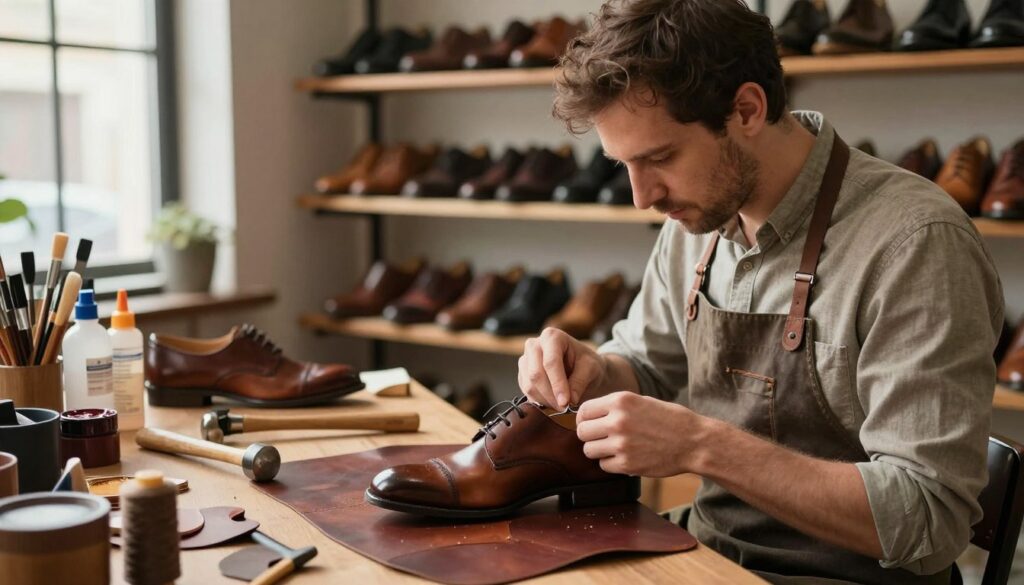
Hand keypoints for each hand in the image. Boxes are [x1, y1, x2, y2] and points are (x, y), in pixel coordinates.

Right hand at [517, 327, 608, 408]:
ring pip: (529, 385)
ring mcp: (525, 360)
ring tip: (561, 407)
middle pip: (536, 374)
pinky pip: (526, 392)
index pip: (551, 362)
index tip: (566, 402)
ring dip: (545, 401)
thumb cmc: (587, 364)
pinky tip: (553, 404)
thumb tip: (569, 400)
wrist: (581, 368)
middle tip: (564, 408)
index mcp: (552, 336)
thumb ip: (580, 381)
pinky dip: (539, 402)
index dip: (558, 384)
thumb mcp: (591, 369)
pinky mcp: (522, 374)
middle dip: (550, 395)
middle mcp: (534, 345)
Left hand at [576, 391, 702, 476]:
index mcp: (620, 401)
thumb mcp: (641, 401)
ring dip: (598, 450)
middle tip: (602, 438)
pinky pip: (603, 465)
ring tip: (614, 448)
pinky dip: (611, 463)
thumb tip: (588, 414)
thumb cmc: (669, 419)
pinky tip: (625, 457)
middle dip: (589, 435)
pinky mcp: (627, 464)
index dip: (584, 419)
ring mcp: (621, 444)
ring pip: (588, 450)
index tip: (590, 424)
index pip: (583, 411)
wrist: (693, 441)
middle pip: (582, 431)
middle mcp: (618, 421)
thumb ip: (615, 406)